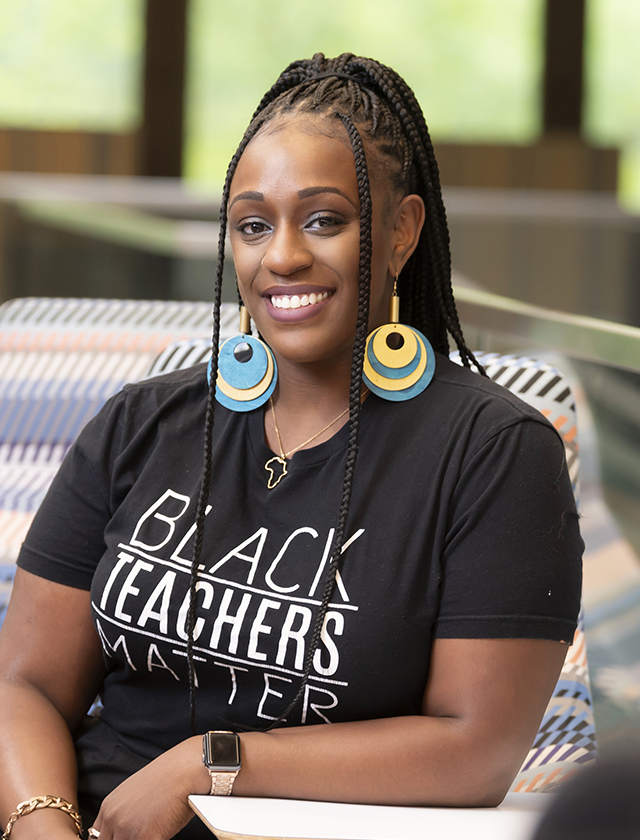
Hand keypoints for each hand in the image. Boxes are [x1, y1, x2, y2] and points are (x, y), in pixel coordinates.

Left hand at [89, 736, 208, 839]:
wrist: (186, 770)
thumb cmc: (169, 776)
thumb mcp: (136, 791)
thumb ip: (124, 812)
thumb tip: (127, 827)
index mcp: (109, 807)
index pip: (97, 838)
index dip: (112, 839)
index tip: (122, 837)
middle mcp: (113, 819)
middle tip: (141, 834)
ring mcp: (127, 830)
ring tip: (154, 831)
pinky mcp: (146, 837)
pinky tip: (161, 833)